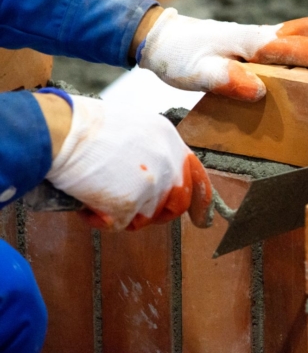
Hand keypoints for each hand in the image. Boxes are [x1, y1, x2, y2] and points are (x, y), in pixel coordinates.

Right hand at [40, 89, 212, 230]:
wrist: (59, 131)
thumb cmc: (82, 127)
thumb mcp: (131, 127)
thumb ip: (151, 150)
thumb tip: (152, 173)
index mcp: (168, 138)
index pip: (196, 175)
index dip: (201, 201)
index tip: (203, 220)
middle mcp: (167, 161)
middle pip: (177, 203)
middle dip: (158, 214)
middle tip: (133, 212)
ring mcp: (152, 183)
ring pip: (147, 216)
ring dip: (124, 214)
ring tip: (97, 196)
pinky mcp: (130, 202)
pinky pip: (120, 225)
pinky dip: (101, 220)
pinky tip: (86, 204)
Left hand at [136, 8, 307, 100]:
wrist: (163, 41)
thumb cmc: (181, 58)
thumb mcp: (198, 74)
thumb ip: (227, 80)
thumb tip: (258, 90)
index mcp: (252, 43)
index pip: (298, 47)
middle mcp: (260, 35)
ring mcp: (258, 36)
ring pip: (302, 31)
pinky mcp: (253, 42)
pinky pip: (290, 39)